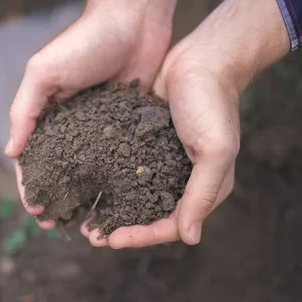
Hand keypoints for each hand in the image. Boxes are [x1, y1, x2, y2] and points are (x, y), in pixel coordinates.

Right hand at [7, 7, 175, 227]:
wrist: (134, 20)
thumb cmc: (85, 41)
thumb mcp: (44, 71)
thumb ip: (24, 110)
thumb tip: (10, 154)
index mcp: (48, 112)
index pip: (33, 157)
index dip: (31, 185)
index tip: (35, 211)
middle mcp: (73, 124)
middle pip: (61, 170)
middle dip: (57, 198)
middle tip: (58, 225)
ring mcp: (101, 127)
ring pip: (90, 171)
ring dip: (86, 196)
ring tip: (87, 223)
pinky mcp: (128, 125)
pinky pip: (120, 157)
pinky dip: (116, 180)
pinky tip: (119, 201)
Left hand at [81, 48, 239, 246]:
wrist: (201, 60)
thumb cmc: (213, 103)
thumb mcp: (215, 149)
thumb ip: (203, 192)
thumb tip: (190, 238)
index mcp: (205, 187)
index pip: (172, 226)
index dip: (141, 237)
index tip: (110, 240)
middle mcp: (184, 181)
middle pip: (151, 216)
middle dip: (121, 228)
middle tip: (90, 235)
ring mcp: (164, 163)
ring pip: (136, 197)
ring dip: (113, 209)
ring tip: (86, 218)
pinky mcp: (147, 145)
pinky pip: (127, 171)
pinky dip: (110, 182)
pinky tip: (90, 184)